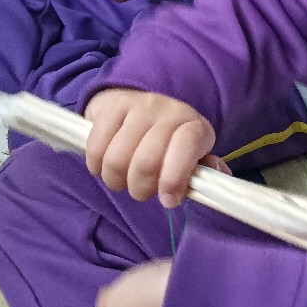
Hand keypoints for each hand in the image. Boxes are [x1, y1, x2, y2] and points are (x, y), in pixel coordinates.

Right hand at [84, 88, 216, 206]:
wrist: (137, 107)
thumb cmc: (168, 144)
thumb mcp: (191, 157)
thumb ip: (200, 175)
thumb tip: (209, 187)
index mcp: (194, 127)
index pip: (186, 147)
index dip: (174, 179)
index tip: (168, 200)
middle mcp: (168, 111)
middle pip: (146, 162)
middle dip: (140, 188)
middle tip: (142, 190)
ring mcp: (138, 106)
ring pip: (116, 160)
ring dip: (116, 180)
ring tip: (123, 178)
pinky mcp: (111, 107)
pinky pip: (96, 149)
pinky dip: (96, 167)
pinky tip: (105, 164)